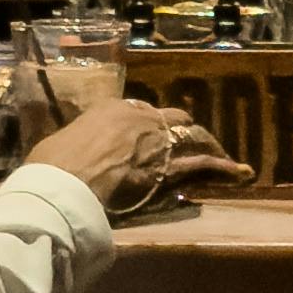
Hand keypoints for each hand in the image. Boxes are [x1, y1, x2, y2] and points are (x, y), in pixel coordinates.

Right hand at [33, 88, 221, 211]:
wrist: (65, 183)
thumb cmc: (52, 165)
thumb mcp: (62, 141)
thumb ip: (78, 143)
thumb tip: (71, 153)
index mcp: (113, 109)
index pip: (143, 112)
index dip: (151, 126)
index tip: (153, 137)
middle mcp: (141, 120)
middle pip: (175, 121)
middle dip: (186, 132)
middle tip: (193, 144)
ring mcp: (158, 143)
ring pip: (194, 141)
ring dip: (210, 149)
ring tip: (226, 158)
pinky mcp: (170, 170)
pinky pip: (203, 166)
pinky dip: (223, 170)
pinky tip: (240, 173)